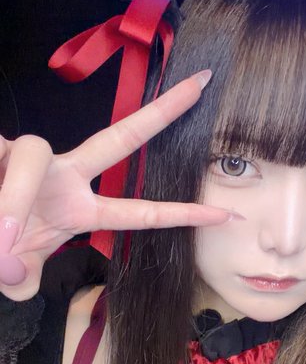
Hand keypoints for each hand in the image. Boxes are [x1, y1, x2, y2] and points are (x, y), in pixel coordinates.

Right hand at [0, 70, 230, 300]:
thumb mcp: (15, 273)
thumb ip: (22, 279)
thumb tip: (16, 277)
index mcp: (78, 209)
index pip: (138, 211)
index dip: (180, 213)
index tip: (224, 213)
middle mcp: (62, 176)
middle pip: (118, 139)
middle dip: (160, 114)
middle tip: (201, 84)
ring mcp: (27, 159)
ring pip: (31, 154)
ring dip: (12, 201)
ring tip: (0, 240)